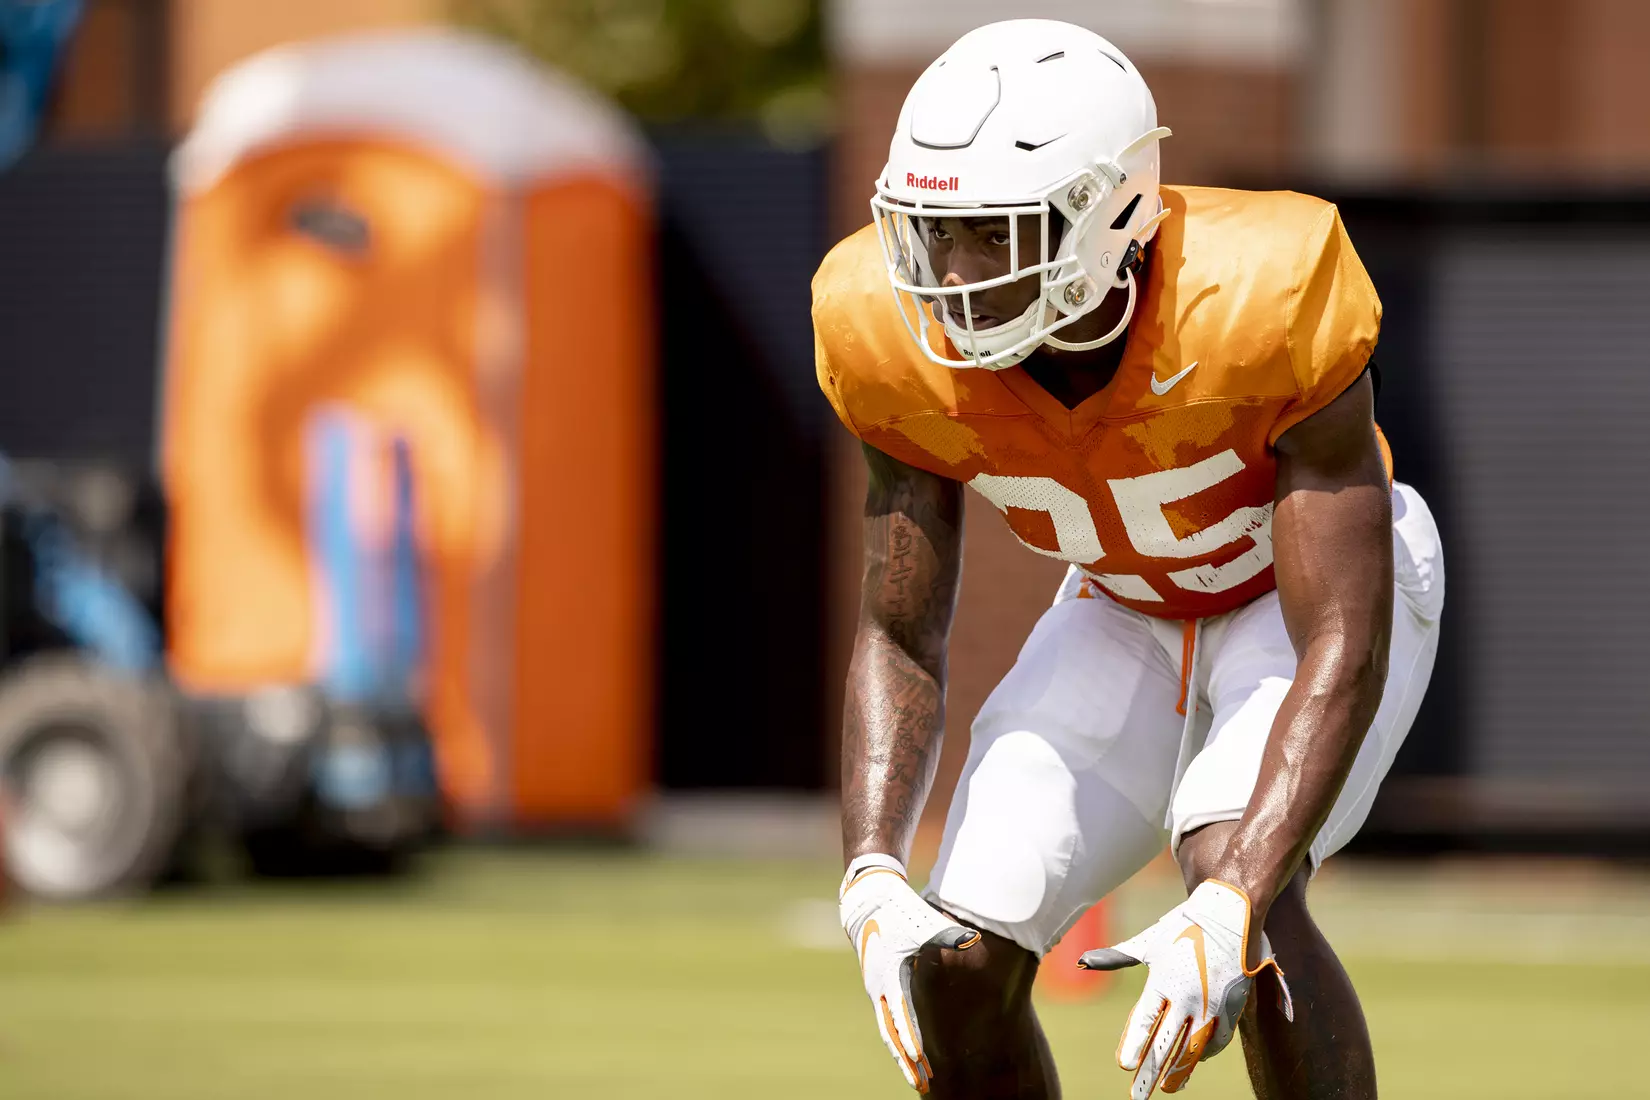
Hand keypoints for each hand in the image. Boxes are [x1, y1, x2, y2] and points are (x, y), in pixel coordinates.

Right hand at [839, 854, 980, 1092]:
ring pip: (889, 1031)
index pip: (900, 1016)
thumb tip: (971, 940)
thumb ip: (946, 934)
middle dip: (907, 1061)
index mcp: (889, 976)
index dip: (910, 1039)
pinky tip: (910, 1053)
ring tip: (917, 1080)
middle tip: (921, 1085)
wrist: (868, 900)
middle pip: (892, 1033)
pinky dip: (899, 1039)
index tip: (920, 1060)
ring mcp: (878, 990)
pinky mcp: (880, 987)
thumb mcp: (921, 921)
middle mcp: (880, 988)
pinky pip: (889, 1020)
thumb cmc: (897, 911)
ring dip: (902, 1056)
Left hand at [1079, 880, 1292, 1097]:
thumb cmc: (1183, 925)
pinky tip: (1194, 1062)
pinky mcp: (1233, 1006)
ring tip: (1166, 1088)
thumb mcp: (1148, 941)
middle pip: (1166, 1043)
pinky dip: (1205, 1053)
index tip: (1124, 1066)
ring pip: (1193, 1048)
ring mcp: (1212, 1003)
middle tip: (1138, 1095)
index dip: (1135, 1044)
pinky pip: (1218, 1039)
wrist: (1230, 912)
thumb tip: (1084, 961)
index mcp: (1163, 979)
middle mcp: (1187, 995)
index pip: (1145, 1021)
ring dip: (1179, 1071)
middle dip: (1151, 1071)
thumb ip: (1117, 957)